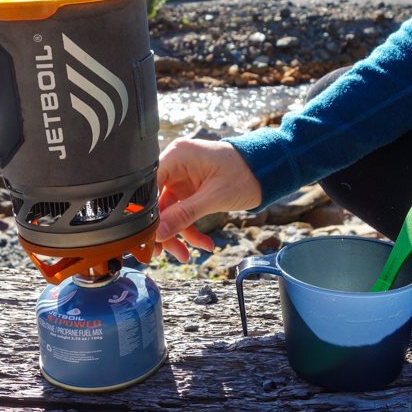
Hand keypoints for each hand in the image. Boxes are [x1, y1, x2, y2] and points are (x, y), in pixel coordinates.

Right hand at [154, 137, 261, 262]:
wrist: (267, 171)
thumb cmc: (245, 173)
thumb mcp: (214, 197)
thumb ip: (184, 215)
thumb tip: (158, 233)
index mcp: (177, 156)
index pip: (147, 184)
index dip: (144, 211)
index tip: (145, 235)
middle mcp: (175, 165)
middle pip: (156, 202)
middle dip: (163, 230)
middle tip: (161, 253)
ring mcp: (181, 179)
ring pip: (168, 212)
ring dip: (177, 235)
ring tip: (186, 256)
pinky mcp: (189, 191)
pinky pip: (182, 213)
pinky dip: (190, 230)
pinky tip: (205, 245)